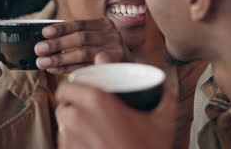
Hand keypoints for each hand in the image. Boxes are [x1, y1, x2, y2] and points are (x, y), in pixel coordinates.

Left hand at [35, 19, 130, 72]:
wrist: (130, 70)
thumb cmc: (106, 52)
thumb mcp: (96, 38)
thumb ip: (77, 36)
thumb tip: (47, 38)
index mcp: (105, 24)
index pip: (80, 24)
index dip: (62, 28)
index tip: (45, 33)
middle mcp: (112, 35)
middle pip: (81, 38)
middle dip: (58, 44)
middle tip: (39, 49)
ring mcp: (115, 51)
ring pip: (83, 54)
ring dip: (60, 59)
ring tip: (43, 62)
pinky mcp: (113, 66)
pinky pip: (87, 67)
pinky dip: (69, 69)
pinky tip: (55, 69)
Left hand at [55, 83, 176, 148]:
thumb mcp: (163, 123)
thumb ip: (166, 100)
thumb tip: (168, 90)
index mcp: (96, 100)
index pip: (66, 87)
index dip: (71, 88)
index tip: (80, 92)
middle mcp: (77, 117)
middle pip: (62, 106)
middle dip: (71, 107)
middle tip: (87, 112)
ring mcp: (69, 139)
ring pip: (62, 127)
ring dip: (71, 126)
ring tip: (89, 131)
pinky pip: (64, 145)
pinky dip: (73, 144)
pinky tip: (89, 146)